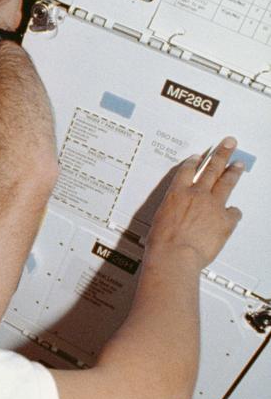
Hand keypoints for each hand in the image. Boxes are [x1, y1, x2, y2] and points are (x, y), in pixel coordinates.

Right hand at [146, 137, 243, 269]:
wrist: (175, 255)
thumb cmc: (162, 243)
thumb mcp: (159, 221)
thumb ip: (171, 214)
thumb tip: (175, 219)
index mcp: (177, 193)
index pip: (187, 170)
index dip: (194, 162)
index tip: (199, 157)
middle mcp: (196, 194)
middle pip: (212, 168)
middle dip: (221, 154)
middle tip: (229, 143)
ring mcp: (213, 205)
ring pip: (226, 183)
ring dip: (234, 171)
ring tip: (239, 164)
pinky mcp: (225, 220)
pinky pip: (234, 213)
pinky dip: (234, 212)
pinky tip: (234, 212)